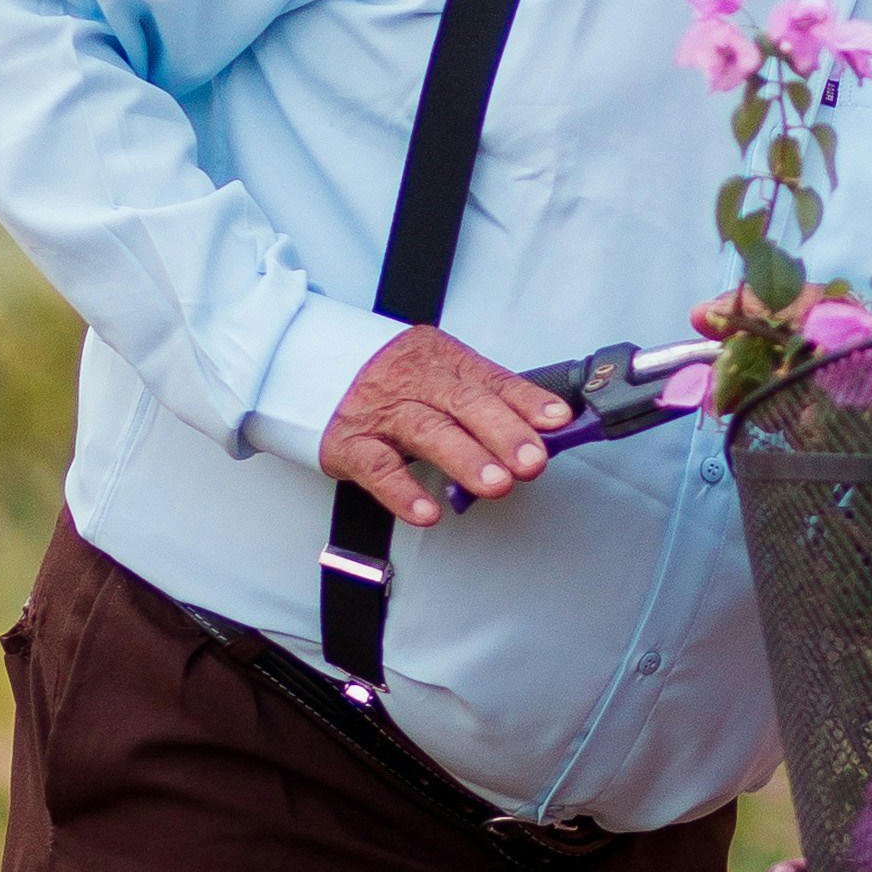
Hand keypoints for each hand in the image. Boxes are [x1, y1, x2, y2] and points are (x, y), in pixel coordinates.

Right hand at [320, 326, 572, 518]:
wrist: (313, 366)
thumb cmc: (393, 380)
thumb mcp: (441, 373)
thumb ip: (487, 398)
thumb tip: (546, 429)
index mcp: (441, 359)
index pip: (491, 379)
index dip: (525, 401)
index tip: (557, 422)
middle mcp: (412, 380)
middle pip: (462, 402)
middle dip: (502, 432)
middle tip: (532, 461)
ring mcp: (380, 412)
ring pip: (426, 431)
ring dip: (464, 458)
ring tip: (496, 484)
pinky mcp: (349, 444)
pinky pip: (377, 469)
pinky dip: (403, 492)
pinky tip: (428, 512)